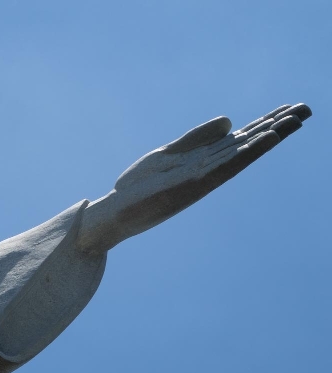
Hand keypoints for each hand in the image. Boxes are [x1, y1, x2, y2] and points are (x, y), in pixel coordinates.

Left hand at [77, 103, 311, 253]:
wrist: (114, 214)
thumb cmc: (139, 187)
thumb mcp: (168, 153)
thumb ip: (196, 137)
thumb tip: (230, 121)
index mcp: (203, 161)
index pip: (241, 139)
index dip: (266, 123)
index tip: (292, 108)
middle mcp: (208, 170)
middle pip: (247, 144)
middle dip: (276, 127)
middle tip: (308, 109)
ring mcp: (202, 178)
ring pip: (241, 154)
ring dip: (267, 137)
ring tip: (294, 120)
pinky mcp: (191, 185)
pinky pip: (223, 166)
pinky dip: (244, 152)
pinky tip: (262, 139)